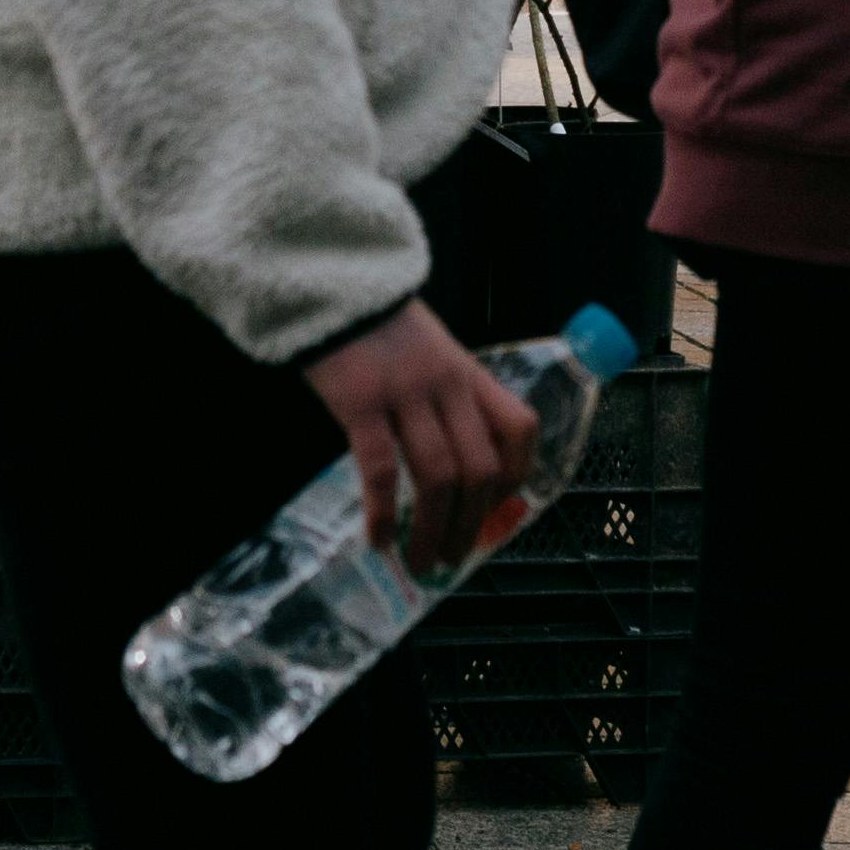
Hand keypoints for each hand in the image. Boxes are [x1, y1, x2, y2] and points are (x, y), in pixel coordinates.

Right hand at [305, 297, 538, 576]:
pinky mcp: (360, 402)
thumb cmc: (376, 326)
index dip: (515, 477)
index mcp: (468, 373)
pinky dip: (384, 513)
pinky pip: (382, 470)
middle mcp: (447, 386)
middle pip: (479, 468)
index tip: (493, 511)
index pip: (518, 428)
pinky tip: (379, 539)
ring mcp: (405, 394)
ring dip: (433, 531)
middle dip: (470, 524)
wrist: (330, 286)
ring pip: (437, 478)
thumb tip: (451, 468)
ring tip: (421, 563)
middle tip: (455, 558)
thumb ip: (445, 398)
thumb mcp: (430, 352)